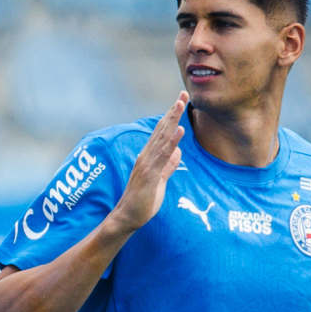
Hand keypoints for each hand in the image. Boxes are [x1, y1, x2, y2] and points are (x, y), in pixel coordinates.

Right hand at [107, 91, 187, 234]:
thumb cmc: (142, 202)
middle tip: (183, 94)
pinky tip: (179, 131)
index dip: (172, 116)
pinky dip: (171, 143)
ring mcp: (147, 164)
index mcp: (149, 157)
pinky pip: (162, 156)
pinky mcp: (149, 174)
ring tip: (180, 104)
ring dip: (172, 121)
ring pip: (162, 138)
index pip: (162, 132)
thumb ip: (168, 167)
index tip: (181, 100)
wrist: (127, 217)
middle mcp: (146, 156)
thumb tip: (178, 153)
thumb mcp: (159, 181)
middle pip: (162, 129)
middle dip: (173, 111)